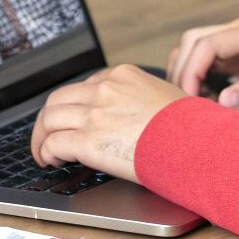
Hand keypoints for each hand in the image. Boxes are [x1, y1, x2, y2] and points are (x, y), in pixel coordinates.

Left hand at [30, 64, 184, 181]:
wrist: (196, 144)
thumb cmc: (188, 127)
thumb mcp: (163, 97)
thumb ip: (141, 99)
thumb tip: (133, 116)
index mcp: (122, 76)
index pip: (83, 86)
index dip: (72, 106)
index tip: (71, 120)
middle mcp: (104, 90)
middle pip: (58, 99)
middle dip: (48, 120)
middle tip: (47, 136)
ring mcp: (95, 114)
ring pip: (49, 119)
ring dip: (43, 137)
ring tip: (46, 153)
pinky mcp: (88, 140)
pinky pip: (53, 143)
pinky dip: (47, 153)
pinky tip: (52, 161)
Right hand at [165, 12, 238, 112]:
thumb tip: (224, 101)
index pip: (209, 43)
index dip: (191, 70)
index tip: (190, 99)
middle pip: (196, 38)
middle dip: (183, 69)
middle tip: (186, 104)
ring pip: (200, 44)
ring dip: (189, 69)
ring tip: (192, 101)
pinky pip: (213, 55)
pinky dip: (201, 72)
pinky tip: (207, 95)